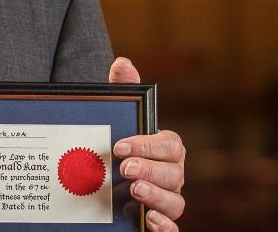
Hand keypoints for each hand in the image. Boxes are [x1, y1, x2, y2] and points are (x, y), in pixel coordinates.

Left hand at [109, 57, 185, 231]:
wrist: (101, 184)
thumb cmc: (117, 146)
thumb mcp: (116, 119)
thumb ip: (121, 91)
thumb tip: (123, 62)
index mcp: (165, 150)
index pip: (170, 145)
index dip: (149, 145)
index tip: (121, 146)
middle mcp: (171, 176)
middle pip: (174, 174)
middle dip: (151, 170)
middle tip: (125, 169)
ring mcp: (166, 200)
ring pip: (176, 202)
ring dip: (157, 197)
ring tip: (134, 191)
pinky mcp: (158, 222)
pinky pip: (172, 228)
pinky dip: (166, 226)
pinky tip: (150, 221)